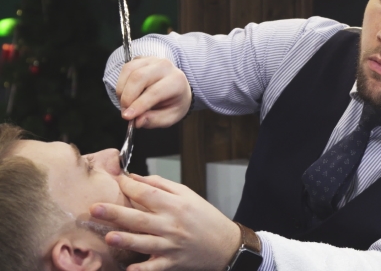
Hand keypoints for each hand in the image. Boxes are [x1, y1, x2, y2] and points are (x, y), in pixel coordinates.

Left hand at [89, 174, 240, 270]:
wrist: (224, 244)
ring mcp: (170, 245)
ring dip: (126, 240)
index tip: (116, 182)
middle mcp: (171, 225)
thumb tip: (136, 178)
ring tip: (109, 237)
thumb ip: (162, 185)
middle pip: (139, 217)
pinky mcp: (172, 263)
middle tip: (95, 209)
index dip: (129, 187)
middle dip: (116, 213)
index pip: (147, 194)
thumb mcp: (188, 195)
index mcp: (175, 205)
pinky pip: (154, 267)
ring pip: (144, 242)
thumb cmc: (204, 217)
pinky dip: (143, 269)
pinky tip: (130, 269)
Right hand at [117, 57, 191, 127]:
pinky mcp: (141, 59)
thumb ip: (154, 120)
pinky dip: (121, 83)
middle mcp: (165, 66)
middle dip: (127, 97)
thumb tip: (137, 121)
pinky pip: (125, 68)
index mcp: (177, 81)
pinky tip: (126, 94)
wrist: (177, 87)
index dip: (139, 104)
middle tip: (125, 112)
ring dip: (122, 91)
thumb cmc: (173, 103)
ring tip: (126, 104)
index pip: (155, 92)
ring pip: (129, 71)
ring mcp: (152, 60)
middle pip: (139, 77)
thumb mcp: (170, 117)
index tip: (127, 116)